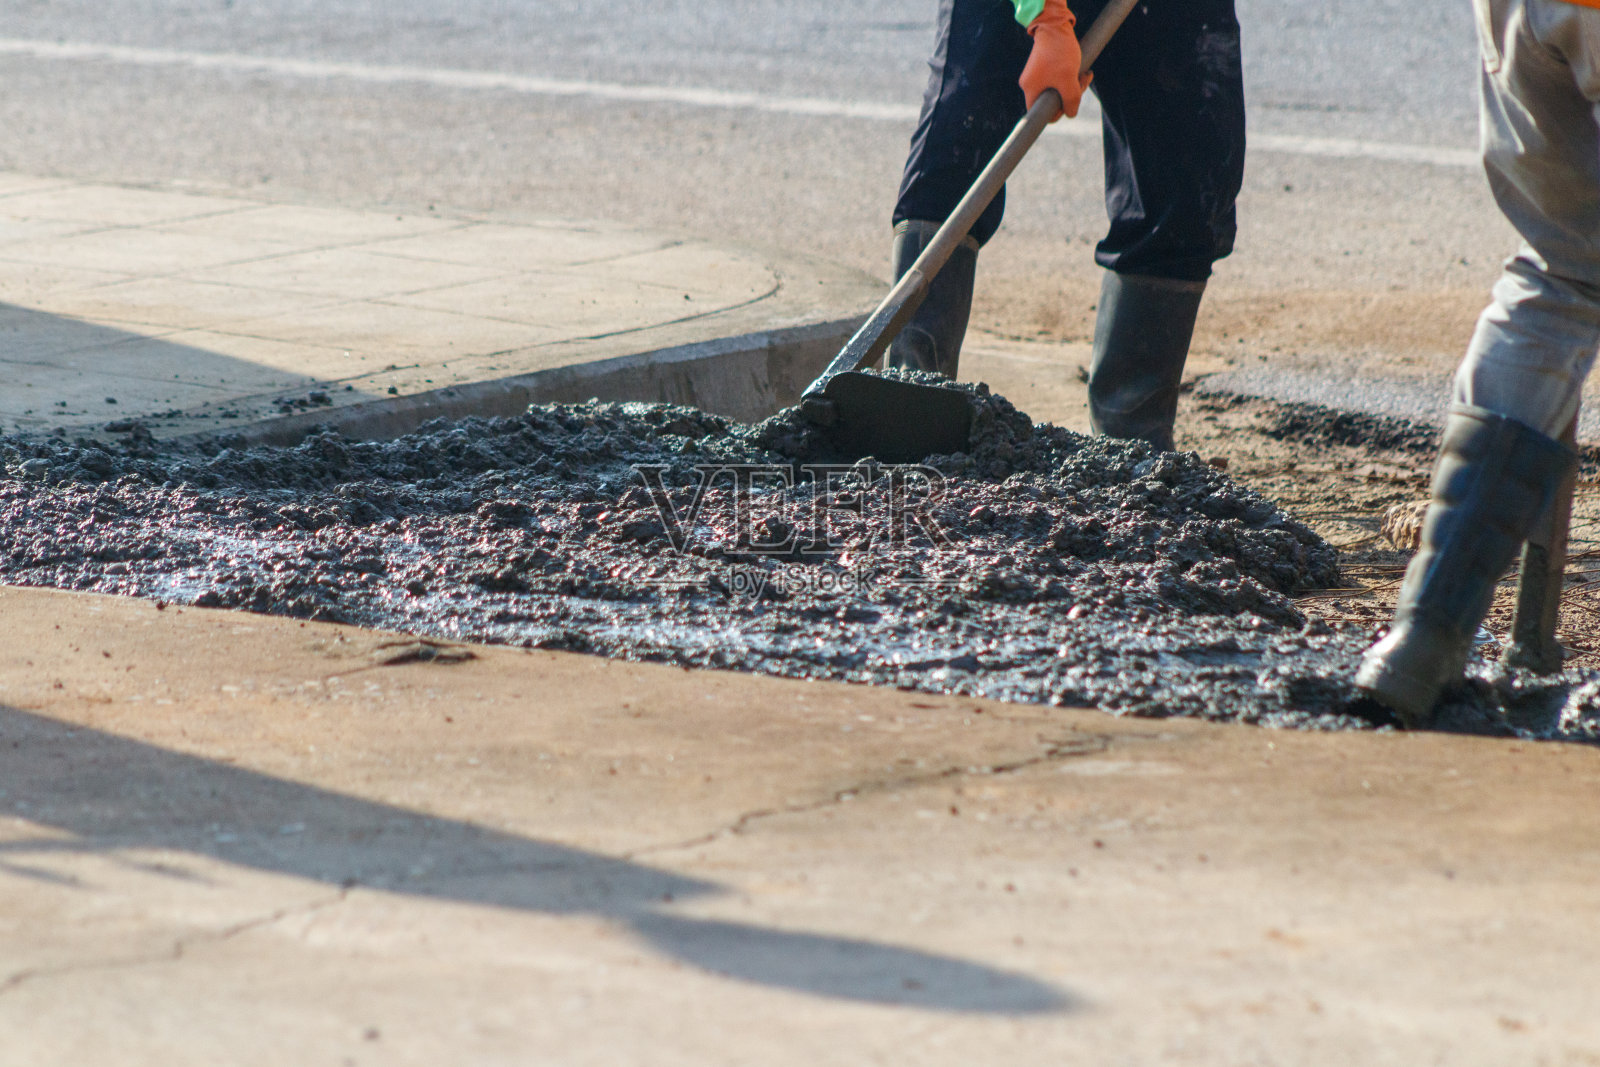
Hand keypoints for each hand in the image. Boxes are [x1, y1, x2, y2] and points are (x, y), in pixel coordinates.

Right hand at [1018, 0, 1092, 120]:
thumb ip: (1071, 101)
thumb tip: (1071, 114)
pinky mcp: (1043, 66)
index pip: (1040, 113)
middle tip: (1083, 83)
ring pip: (1056, 89)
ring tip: (1085, 74)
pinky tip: (1081, 70)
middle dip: (1070, 95)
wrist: (1055, 25)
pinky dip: (1069, 76)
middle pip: (1051, 100)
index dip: (1057, 112)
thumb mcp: (1069, 80)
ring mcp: (1036, 74)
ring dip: (1073, 85)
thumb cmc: (1060, 53)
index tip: (1070, 101)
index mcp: (1030, 90)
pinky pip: (1056, 78)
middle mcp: (1029, 83)